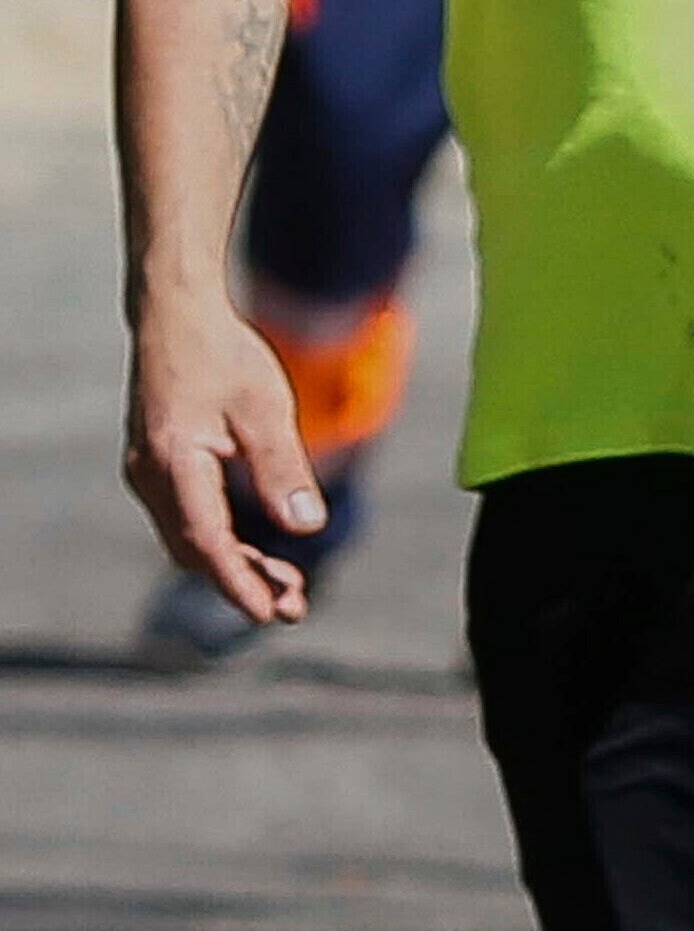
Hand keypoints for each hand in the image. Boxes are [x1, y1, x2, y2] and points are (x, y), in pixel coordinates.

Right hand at [124, 297, 319, 629]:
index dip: (238, 582)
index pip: (206, 540)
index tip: (269, 614)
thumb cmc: (223, 355)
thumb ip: (284, 470)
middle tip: (294, 609)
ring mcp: (148, 471)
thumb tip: (307, 527)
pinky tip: (260, 552)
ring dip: (234, 564)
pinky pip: (187, 517)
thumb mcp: (265, 410)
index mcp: (174, 461)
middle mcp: (150, 473)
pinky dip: (222, 540)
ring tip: (287, 588)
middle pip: (195, 548)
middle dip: (242, 581)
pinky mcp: (158, 466)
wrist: (176, 316)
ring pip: (189, 537)